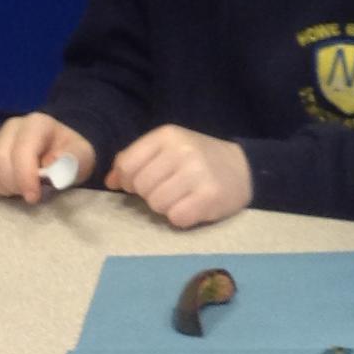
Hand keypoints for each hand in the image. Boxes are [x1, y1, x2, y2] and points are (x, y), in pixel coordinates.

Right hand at [0, 112, 95, 205]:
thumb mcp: (82, 157)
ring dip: (2, 188)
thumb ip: (72, 160)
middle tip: (30, 194)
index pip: (22, 152)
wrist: (60, 150)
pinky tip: (7, 189)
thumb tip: (51, 166)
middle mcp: (12, 127)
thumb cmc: (70, 155)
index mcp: (37, 124)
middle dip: (14, 185)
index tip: (34, 197)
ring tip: (20, 191)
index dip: (25, 178)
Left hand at [106, 126, 252, 228]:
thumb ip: (136, 161)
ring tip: (183, 197)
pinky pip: (176, 218)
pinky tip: (193, 207)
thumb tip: (110, 182)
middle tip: (170, 190)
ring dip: (166, 207)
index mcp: (167, 135)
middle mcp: (182, 150)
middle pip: (141, 187)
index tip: (144, 182)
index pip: (127, 164)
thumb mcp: (167, 150)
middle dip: (150, 194)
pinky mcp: (209, 196)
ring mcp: (197, 173)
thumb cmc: (199, 159)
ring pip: (156, 204)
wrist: (244, 168)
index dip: (129, 180)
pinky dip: (182, 217)